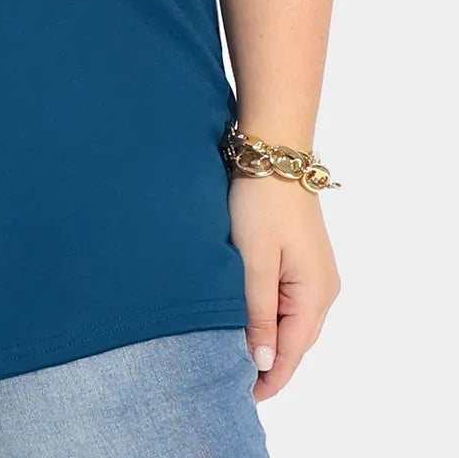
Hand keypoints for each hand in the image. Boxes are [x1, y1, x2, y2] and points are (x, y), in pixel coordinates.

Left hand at [227, 172, 340, 401]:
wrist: (273, 153)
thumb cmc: (261, 203)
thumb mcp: (255, 261)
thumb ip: (258, 313)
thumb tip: (262, 363)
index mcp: (314, 296)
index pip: (290, 354)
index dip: (266, 379)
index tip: (236, 396)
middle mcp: (322, 291)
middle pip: (293, 342)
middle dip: (264, 363)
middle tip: (225, 378)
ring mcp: (314, 276)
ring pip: (289, 323)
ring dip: (265, 339)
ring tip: (230, 355)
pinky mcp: (301, 261)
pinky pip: (286, 302)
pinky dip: (267, 316)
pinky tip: (244, 320)